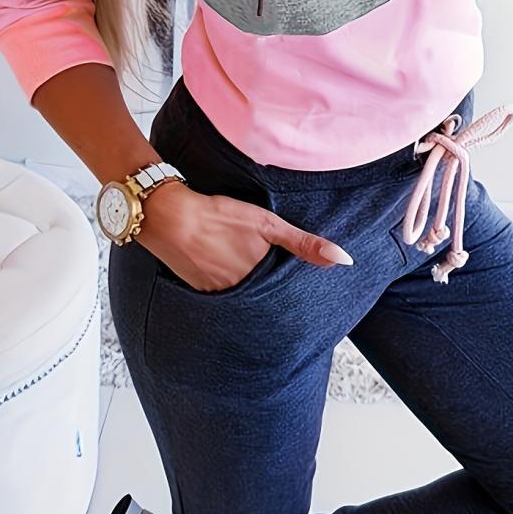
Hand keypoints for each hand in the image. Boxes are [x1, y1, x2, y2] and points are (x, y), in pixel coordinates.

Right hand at [133, 179, 352, 292]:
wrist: (169, 218)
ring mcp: (218, 296)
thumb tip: (343, 260)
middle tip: (269, 278)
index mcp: (260, 279)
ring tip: (246, 273)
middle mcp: (240, 294)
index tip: (298, 286)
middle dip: (270, 292)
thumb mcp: (267, 224)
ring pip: (243, 297)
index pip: (284, 291)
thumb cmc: (218, 216)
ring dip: (248, 290)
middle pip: (264, 297)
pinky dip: (227, 287)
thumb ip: (304, 244)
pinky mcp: (200, 293)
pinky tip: (223, 270)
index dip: (290, 286)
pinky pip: (222, 296)